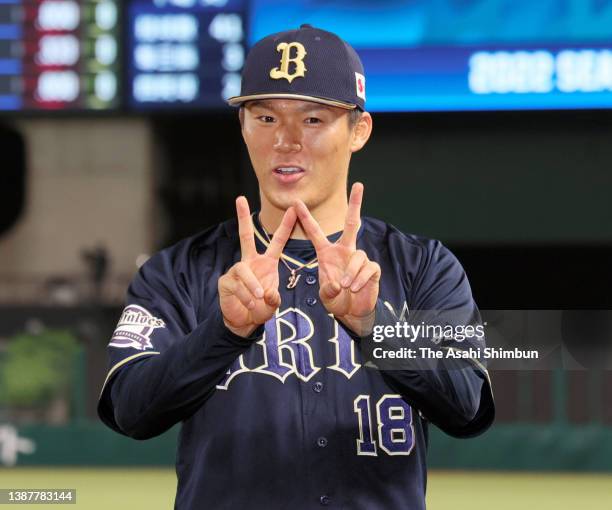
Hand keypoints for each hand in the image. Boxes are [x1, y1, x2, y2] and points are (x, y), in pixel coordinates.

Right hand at [219, 197, 296, 337]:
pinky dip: (245, 296)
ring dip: (253, 286)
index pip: (277, 242)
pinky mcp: (226, 281)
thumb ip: (274, 298)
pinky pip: (237, 285)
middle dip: (242, 217)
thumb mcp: (272, 302)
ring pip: (244, 271)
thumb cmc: (261, 308)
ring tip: (259, 300)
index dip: (286, 226)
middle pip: (245, 236)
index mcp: (267, 263)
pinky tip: (250, 304)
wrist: (243, 322)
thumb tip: (267, 294)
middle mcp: (250, 262)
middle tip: (240, 198)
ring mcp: (236, 270)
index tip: (293, 209)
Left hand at [295, 183, 380, 335]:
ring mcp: (359, 258)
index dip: (305, 217)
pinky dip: (360, 278)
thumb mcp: (326, 297)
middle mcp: (344, 251)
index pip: (315, 232)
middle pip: (352, 223)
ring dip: (350, 272)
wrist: (353, 313)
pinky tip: (355, 287)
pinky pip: (367, 268)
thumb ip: (327, 290)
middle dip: (356, 204)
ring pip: (357, 256)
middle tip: (359, 184)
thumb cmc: (336, 300)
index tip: (296, 202)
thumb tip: (337, 284)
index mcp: (327, 253)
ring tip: (346, 286)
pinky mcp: (372, 268)